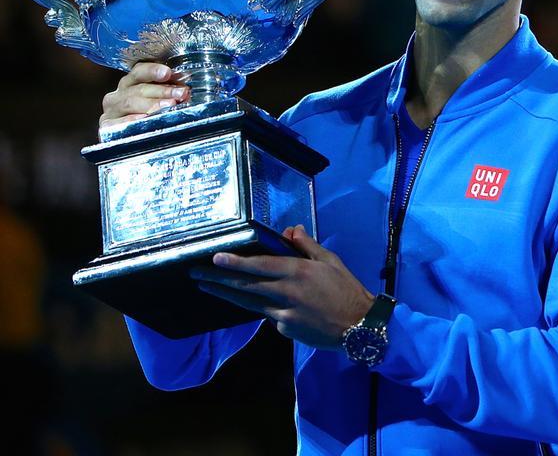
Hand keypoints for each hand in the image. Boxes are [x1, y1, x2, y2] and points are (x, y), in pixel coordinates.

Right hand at [100, 62, 189, 134]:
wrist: (129, 142)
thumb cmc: (151, 118)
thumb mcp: (159, 102)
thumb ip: (169, 94)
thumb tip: (185, 90)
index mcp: (130, 83)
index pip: (139, 71)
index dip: (153, 71)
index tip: (168, 73)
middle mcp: (118, 95)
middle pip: (138, 89)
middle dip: (162, 90)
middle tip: (180, 94)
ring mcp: (111, 111)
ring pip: (129, 102)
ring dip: (151, 104)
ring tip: (169, 106)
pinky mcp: (106, 127)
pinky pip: (117, 122)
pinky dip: (130, 119)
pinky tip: (143, 119)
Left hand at [190, 225, 374, 349]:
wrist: (359, 326)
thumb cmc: (346, 289)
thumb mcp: (330, 261)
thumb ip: (307, 246)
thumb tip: (290, 230)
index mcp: (298, 272)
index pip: (260, 266)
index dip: (236, 262)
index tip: (215, 257)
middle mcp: (286, 293)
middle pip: (246, 286)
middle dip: (218, 278)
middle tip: (196, 273)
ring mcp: (283, 315)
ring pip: (249, 302)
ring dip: (226, 294)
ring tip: (206, 286)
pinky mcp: (284, 330)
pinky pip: (269, 315)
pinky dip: (263, 307)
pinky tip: (261, 304)